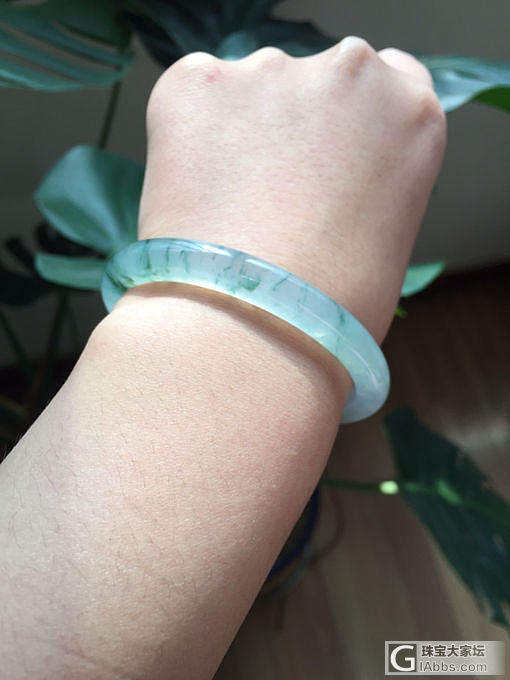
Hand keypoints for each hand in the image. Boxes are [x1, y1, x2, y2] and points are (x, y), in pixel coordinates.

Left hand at [136, 36, 445, 342]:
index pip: (388, 79)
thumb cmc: (331, 314)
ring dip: (238, 137)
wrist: (255, 331)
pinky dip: (186, 140)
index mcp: (410, 111)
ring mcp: (270, 71)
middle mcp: (350, 73)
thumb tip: (323, 185)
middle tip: (271, 198)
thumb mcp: (385, 240)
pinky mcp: (195, 84)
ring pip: (248, 94)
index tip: (327, 155)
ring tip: (228, 213)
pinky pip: (189, 102)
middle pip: (314, 84)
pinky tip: (193, 198)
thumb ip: (365, 183)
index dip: (350, 123)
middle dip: (293, 128)